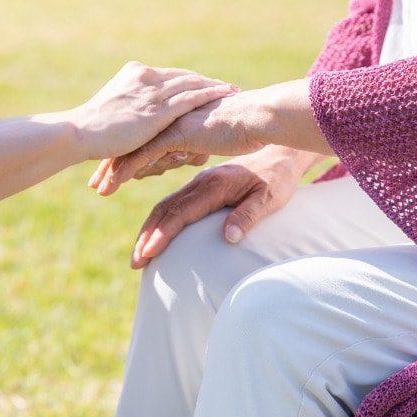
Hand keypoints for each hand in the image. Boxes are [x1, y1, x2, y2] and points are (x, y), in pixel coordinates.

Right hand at [72, 61, 237, 160]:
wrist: (79, 132)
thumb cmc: (92, 129)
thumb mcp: (113, 109)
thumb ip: (130, 106)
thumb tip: (139, 117)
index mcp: (135, 73)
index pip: (171, 75)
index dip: (191, 80)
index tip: (207, 84)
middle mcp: (146, 76)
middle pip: (185, 77)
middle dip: (207, 82)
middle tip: (228, 87)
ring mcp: (152, 91)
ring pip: (192, 84)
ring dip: (215, 87)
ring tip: (234, 91)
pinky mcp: (157, 109)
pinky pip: (191, 97)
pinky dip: (210, 94)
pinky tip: (226, 96)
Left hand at [89, 91, 266, 195]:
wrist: (260, 117)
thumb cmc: (245, 128)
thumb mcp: (212, 137)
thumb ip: (194, 143)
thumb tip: (186, 151)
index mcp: (174, 117)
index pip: (141, 135)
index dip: (124, 152)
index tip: (108, 170)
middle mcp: (168, 118)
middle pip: (131, 141)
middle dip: (111, 162)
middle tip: (94, 183)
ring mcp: (171, 123)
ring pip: (133, 147)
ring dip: (113, 169)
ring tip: (99, 188)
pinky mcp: (177, 133)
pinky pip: (145, 152)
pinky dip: (127, 167)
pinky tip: (114, 182)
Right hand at [126, 146, 319, 268]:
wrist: (281, 153)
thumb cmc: (277, 179)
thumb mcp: (270, 198)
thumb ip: (248, 215)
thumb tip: (229, 239)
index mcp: (215, 185)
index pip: (181, 212)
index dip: (163, 234)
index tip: (149, 253)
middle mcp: (202, 181)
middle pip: (165, 209)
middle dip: (148, 235)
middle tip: (136, 262)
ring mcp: (199, 182)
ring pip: (166, 205)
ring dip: (149, 229)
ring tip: (140, 254)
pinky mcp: (201, 185)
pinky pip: (174, 202)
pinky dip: (160, 219)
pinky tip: (155, 234)